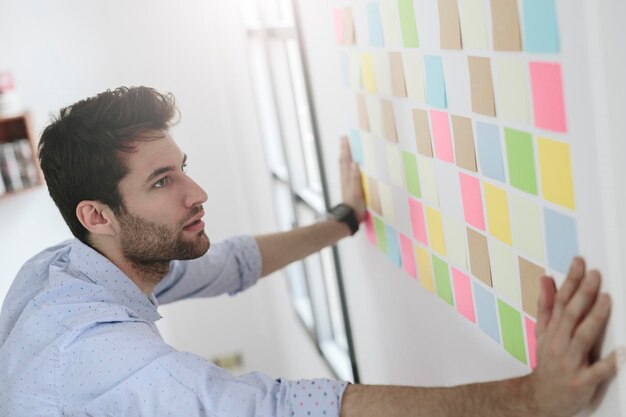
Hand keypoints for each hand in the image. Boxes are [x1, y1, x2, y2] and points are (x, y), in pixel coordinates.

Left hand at [339, 136, 365, 221]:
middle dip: (344, 150)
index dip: (346, 149)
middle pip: (344, 161)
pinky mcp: (349, 188)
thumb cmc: (354, 205)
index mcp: (347, 178)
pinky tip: (351, 166)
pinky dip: (348, 165)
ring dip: (346, 156)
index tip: (345, 138)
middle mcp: (345, 178)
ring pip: (345, 166)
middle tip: (344, 139)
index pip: (346, 160)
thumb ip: (355, 178)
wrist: (350, 218)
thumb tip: (354, 163)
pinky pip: (348, 172)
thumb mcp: (356, 192)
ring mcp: (346, 183)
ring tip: (347, 148)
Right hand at [528, 257, 619, 416]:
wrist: (541, 398)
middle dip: (583, 293)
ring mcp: (569, 362)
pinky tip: (623, 351)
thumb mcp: (542, 332)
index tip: (580, 263)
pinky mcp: (581, 382)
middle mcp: (559, 343)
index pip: (560, 300)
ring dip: (595, 317)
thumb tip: (546, 280)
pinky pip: (598, 371)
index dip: (570, 280)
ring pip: (582, 336)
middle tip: (595, 275)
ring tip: (607, 300)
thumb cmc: (547, 364)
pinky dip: (611, 362)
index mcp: (552, 330)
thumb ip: (546, 305)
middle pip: (570, 314)